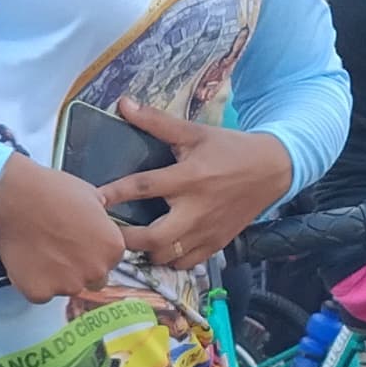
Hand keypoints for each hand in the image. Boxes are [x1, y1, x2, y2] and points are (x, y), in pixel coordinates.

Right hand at [0, 151, 138, 303]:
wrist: (14, 196)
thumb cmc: (49, 191)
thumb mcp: (91, 195)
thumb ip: (102, 220)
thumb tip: (100, 224)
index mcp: (112, 248)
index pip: (110, 261)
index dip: (92, 251)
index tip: (77, 242)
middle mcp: (96, 270)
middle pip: (92, 280)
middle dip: (78, 267)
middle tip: (58, 247)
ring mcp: (68, 284)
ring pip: (65, 288)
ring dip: (55, 276)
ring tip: (39, 249)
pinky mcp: (40, 292)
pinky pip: (40, 293)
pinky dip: (33, 281)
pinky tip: (27, 259)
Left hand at [104, 103, 300, 270]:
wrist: (271, 170)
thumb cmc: (229, 149)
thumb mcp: (194, 132)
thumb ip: (157, 121)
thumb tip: (124, 103)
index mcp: (188, 178)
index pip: (143, 187)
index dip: (114, 194)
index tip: (93, 200)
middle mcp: (196, 209)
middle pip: (153, 238)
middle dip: (126, 239)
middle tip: (110, 232)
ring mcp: (207, 231)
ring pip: (168, 256)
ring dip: (146, 252)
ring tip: (133, 241)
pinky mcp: (217, 244)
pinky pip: (186, 263)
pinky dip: (169, 260)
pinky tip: (160, 248)